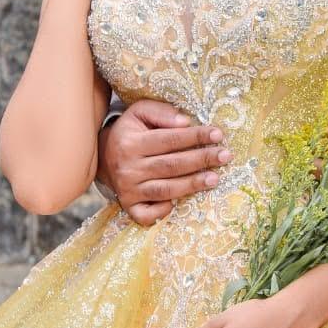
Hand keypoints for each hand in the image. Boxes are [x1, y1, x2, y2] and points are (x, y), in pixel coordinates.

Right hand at [97, 99, 233, 225]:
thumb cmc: (129, 131)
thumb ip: (161, 113)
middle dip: (201, 160)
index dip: (195, 136)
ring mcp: (128, 189)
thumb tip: (186, 122)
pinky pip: (146, 215)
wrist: (102, 155)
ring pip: (165, 189)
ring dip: (192, 185)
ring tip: (215, 178)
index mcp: (131, 142)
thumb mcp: (139, 113)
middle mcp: (128, 168)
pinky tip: (179, 205)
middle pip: (171, 165)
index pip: (170, 139)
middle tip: (225, 156)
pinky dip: (162, 212)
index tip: (217, 134)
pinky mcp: (128, 205)